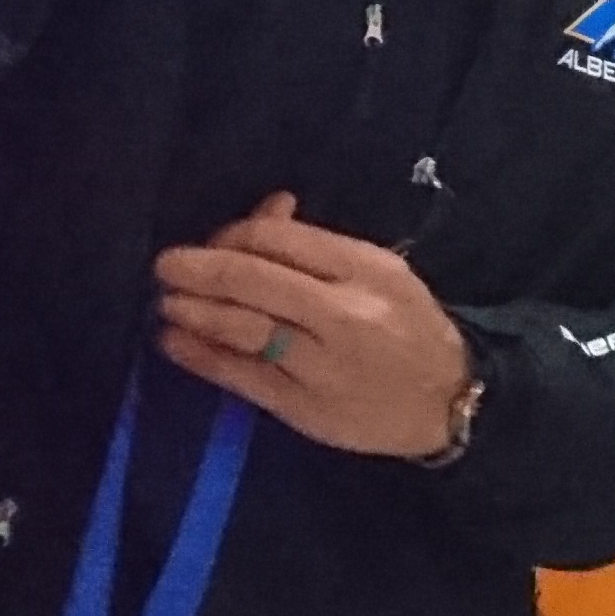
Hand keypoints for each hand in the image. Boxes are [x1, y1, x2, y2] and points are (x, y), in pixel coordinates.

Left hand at [153, 194, 470, 457]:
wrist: (449, 403)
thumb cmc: (411, 329)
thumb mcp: (382, 273)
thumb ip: (320, 246)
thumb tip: (267, 209)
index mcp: (367, 270)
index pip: (280, 238)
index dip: (232, 235)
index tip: (213, 243)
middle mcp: (344, 313)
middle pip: (253, 279)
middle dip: (198, 268)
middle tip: (165, 266)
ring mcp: (321, 362)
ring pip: (241, 327)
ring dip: (193, 310)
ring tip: (166, 303)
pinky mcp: (303, 405)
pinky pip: (240, 375)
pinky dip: (199, 355)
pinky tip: (174, 342)